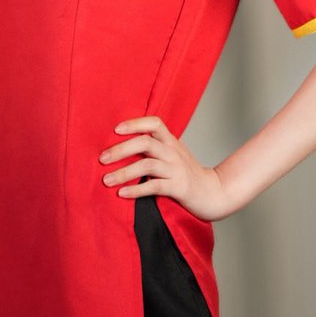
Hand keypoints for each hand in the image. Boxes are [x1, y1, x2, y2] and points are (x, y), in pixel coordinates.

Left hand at [98, 115, 235, 222]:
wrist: (214, 192)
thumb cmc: (187, 173)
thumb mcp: (173, 154)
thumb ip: (155, 147)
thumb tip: (122, 145)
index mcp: (171, 141)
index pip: (154, 122)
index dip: (135, 123)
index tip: (115, 130)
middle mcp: (173, 152)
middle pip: (144, 142)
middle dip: (120, 150)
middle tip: (102, 159)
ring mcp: (176, 169)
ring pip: (146, 165)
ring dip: (123, 172)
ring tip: (106, 180)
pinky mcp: (179, 187)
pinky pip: (154, 186)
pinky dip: (136, 190)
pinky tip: (122, 194)